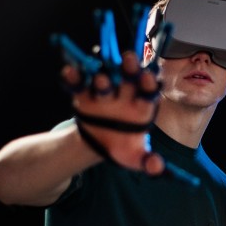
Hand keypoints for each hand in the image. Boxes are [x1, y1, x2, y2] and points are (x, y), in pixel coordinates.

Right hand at [63, 51, 164, 174]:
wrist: (100, 143)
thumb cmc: (123, 147)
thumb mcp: (135, 158)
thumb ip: (148, 162)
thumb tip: (156, 167)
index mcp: (141, 106)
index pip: (149, 92)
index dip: (149, 84)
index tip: (149, 77)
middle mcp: (125, 94)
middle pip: (128, 77)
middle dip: (129, 68)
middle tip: (129, 58)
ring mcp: (104, 92)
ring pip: (104, 80)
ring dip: (102, 78)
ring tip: (100, 79)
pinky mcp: (83, 95)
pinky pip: (78, 85)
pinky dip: (73, 78)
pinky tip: (69, 72)